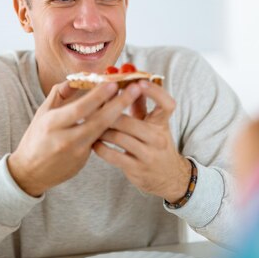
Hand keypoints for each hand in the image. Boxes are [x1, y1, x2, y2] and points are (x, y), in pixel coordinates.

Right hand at [8, 81, 141, 196]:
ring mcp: (76, 152)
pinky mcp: (83, 161)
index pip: (80, 108)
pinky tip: (123, 116)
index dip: (99, 96)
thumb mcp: (42, 113)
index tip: (113, 83)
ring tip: (133, 101)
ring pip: (103, 131)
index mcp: (52, 124)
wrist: (30, 172)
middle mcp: (65, 139)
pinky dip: (110, 128)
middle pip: (99, 120)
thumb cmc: (36, 138)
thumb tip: (77, 78)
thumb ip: (60, 94)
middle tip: (135, 89)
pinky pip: (99, 141)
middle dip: (119, 103)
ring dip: (120, 115)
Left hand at [93, 80, 191, 202]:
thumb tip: (128, 81)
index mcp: (162, 123)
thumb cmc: (155, 144)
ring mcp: (147, 155)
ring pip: (118, 137)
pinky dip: (100, 147)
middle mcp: (157, 138)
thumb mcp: (153, 124)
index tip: (139, 82)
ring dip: (101, 130)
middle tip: (93, 105)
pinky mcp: (136, 169)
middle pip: (129, 120)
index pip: (167, 104)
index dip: (155, 92)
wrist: (169, 176)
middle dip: (108, 112)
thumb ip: (141, 105)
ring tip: (90, 124)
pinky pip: (113, 155)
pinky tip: (94, 142)